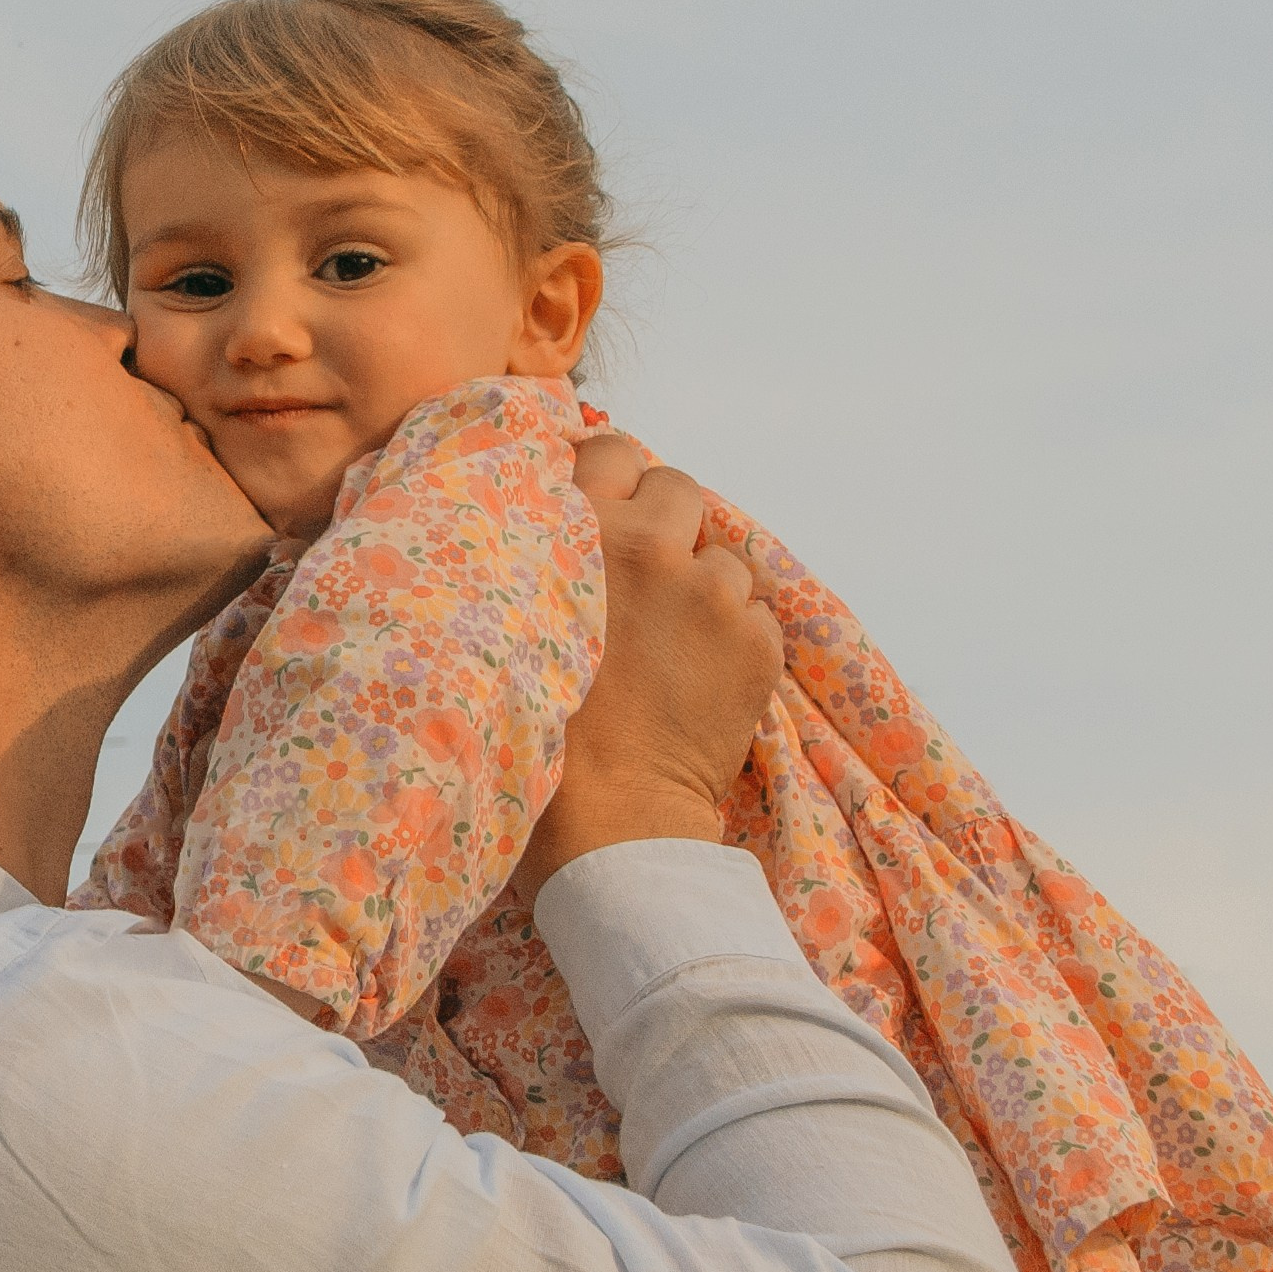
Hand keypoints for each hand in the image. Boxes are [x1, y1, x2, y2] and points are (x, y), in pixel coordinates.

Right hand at [512, 436, 783, 904]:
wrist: (610, 822)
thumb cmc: (540, 732)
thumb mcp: (514, 621)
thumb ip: (544, 556)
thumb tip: (567, 513)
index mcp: (579, 532)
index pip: (612, 449)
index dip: (613, 478)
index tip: (608, 510)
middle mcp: (649, 546)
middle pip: (679, 487)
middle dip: (667, 525)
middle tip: (645, 580)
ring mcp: (711, 592)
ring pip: (722, 557)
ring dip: (704, 589)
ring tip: (672, 647)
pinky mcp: (758, 640)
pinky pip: (756, 612)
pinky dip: (737, 639)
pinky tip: (700, 680)